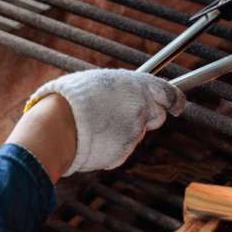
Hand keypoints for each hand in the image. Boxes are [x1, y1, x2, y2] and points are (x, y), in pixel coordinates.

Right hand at [8, 69, 184, 180]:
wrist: (55, 125)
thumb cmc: (70, 99)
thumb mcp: (99, 81)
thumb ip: (121, 89)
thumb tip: (128, 91)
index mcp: (137, 84)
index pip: (169, 92)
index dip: (174, 100)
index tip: (177, 106)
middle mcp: (141, 106)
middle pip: (158, 116)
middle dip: (147, 118)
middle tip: (127, 117)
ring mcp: (135, 129)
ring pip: (137, 133)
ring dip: (124, 132)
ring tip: (97, 125)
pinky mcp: (125, 150)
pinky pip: (122, 149)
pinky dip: (112, 146)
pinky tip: (94, 138)